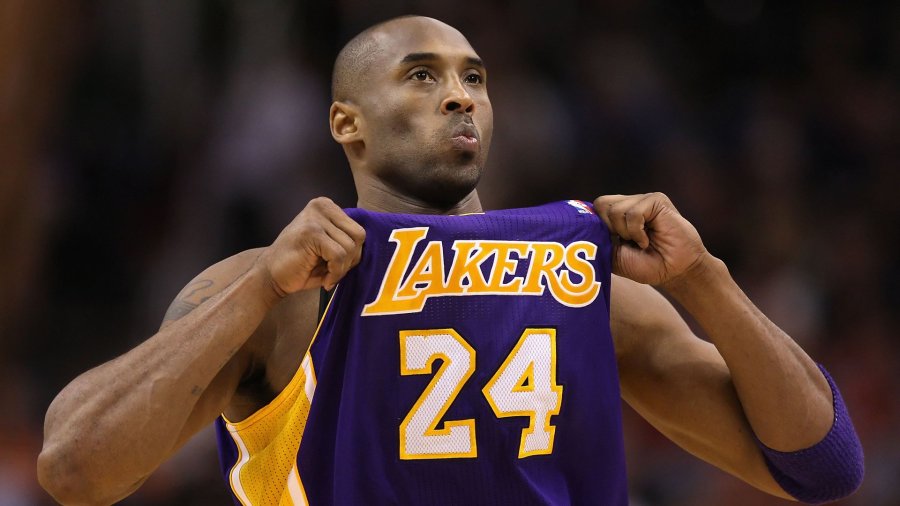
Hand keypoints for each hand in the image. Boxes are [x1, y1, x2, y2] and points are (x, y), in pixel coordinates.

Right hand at [258, 197, 365, 295]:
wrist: (270, 277)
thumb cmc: (302, 265)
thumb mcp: (329, 246)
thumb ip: (347, 239)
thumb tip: (378, 241)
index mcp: (327, 206)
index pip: (359, 230)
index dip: (354, 253)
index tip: (338, 266)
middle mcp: (321, 206)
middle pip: (359, 236)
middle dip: (351, 260)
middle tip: (334, 272)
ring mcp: (315, 217)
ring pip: (350, 247)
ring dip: (342, 269)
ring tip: (327, 275)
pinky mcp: (311, 232)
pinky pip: (339, 256)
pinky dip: (336, 273)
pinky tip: (324, 279)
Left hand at [594, 193, 708, 285]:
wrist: (675, 271)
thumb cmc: (646, 265)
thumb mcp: (614, 256)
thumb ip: (598, 240)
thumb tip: (583, 228)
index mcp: (615, 215)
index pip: (593, 208)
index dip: (594, 226)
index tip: (605, 242)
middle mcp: (627, 203)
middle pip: (600, 204)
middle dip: (609, 229)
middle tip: (626, 243)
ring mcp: (641, 200)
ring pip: (616, 210)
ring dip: (626, 233)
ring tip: (640, 242)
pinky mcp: (656, 200)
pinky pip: (634, 213)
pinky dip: (637, 232)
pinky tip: (647, 240)